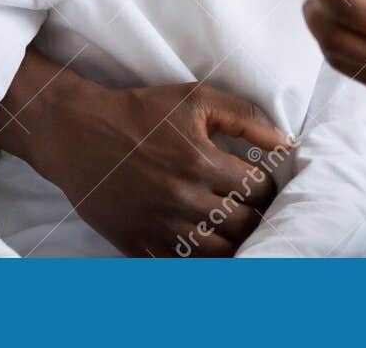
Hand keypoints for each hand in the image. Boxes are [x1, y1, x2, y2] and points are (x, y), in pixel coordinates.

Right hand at [27, 76, 291, 256]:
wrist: (80, 133)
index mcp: (201, 162)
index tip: (259, 185)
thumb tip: (285, 141)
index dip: (266, 188)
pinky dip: (200, 260)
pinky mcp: (138, 244)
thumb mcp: (195, 99)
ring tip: (234, 229)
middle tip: (251, 209)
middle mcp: (183, 199)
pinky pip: (182, 266)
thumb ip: (245, 117)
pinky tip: (206, 245)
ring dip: (233, 242)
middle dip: (255, 217)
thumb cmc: (141, 112)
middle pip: (243, 226)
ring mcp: (160, 226)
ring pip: (218, 253)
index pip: (258, 191)